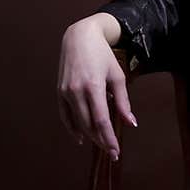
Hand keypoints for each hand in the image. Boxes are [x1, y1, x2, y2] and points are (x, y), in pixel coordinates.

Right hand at [57, 18, 137, 159]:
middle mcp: (77, 91)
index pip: (102, 121)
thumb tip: (130, 124)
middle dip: (101, 141)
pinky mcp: (59, 91)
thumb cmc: (102, 55)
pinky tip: (81, 138)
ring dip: (90, 136)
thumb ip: (123, 102)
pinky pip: (65, 115)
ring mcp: (66, 92)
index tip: (116, 152)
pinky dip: (72, 128)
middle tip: (111, 152)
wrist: (79, 37)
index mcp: (94, 87)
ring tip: (101, 144)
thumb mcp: (117, 76)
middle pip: (89, 125)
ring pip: (78, 122)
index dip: (109, 139)